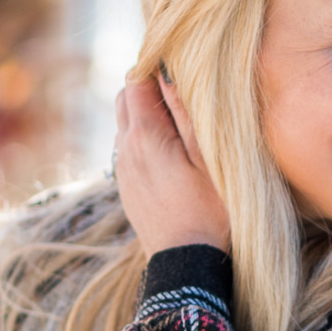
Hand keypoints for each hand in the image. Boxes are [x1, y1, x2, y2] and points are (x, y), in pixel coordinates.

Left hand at [116, 72, 229, 256]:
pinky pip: (128, 149)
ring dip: (146, 115)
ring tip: (179, 125)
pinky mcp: (126, 187)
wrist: (186, 263)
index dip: (156, 68)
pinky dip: (144, 139)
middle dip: (147, 87)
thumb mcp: (208, 157)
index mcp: (144, 135)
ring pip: (125, 124)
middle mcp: (125, 149)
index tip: (180, 70)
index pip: (136, 80)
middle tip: (181, 93)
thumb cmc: (209, 210)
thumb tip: (167, 73)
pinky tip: (170, 154)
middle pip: (125, 98)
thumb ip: (185, 113)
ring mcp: (122, 170)